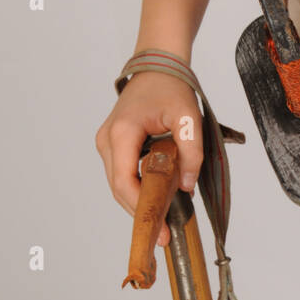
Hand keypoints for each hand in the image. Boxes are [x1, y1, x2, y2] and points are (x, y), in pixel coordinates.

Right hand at [95, 73, 203, 248]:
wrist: (158, 65)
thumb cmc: (171, 87)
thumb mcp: (189, 117)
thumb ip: (191, 152)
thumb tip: (186, 186)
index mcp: (122, 133)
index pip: (124, 183)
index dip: (141, 210)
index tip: (160, 231)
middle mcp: (107, 140)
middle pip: (120, 188)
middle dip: (141, 212)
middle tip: (164, 235)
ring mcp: (107, 142)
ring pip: (120, 183)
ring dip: (140, 201)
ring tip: (164, 220)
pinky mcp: (113, 144)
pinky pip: (123, 173)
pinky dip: (139, 187)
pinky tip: (157, 198)